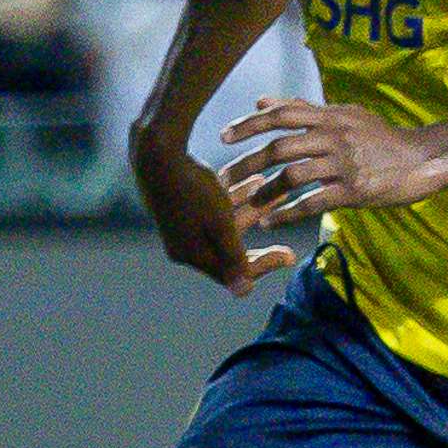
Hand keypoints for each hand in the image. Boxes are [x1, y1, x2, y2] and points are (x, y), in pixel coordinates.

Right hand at [134, 122, 299, 291]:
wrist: (156, 155)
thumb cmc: (192, 191)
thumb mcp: (220, 224)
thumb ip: (234, 257)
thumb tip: (244, 292)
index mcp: (193, 255)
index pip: (233, 273)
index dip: (264, 265)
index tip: (291, 254)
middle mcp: (185, 245)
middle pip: (231, 252)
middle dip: (262, 242)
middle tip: (288, 238)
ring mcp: (183, 226)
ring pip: (227, 224)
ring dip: (255, 209)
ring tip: (279, 194)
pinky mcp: (183, 206)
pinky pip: (216, 208)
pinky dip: (237, 197)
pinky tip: (256, 180)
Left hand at [216, 98, 445, 224]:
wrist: (423, 159)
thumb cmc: (382, 137)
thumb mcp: (346, 114)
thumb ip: (303, 108)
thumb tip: (262, 101)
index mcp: (331, 116)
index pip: (282, 115)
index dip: (249, 124)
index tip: (223, 136)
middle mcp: (335, 137)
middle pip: (280, 148)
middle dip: (247, 164)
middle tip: (223, 179)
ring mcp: (344, 164)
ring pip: (292, 176)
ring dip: (264, 192)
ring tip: (246, 204)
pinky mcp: (354, 190)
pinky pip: (313, 202)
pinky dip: (288, 213)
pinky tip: (272, 221)